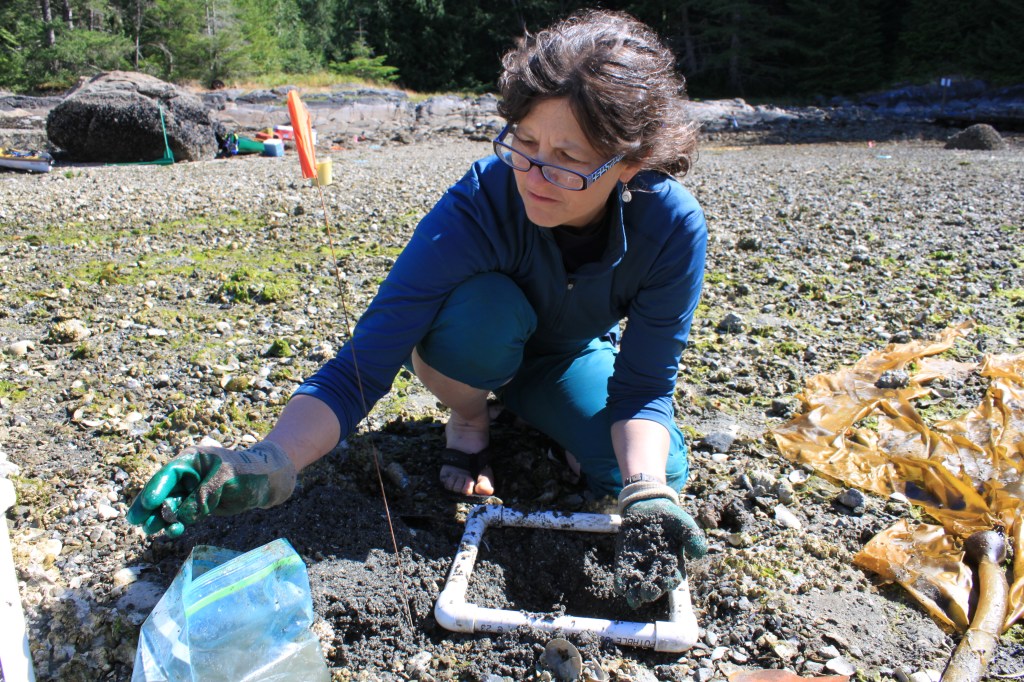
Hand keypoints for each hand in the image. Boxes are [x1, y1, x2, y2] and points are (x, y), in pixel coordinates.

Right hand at [127, 441, 296, 537]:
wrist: (267, 482)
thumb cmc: (249, 473)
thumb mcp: (227, 480)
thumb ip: (203, 496)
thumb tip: (181, 515)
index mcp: (192, 460)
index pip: (169, 474)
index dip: (157, 488)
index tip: (149, 503)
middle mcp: (187, 475)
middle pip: (162, 490)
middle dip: (148, 506)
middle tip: (134, 520)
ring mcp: (191, 491)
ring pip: (169, 505)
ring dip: (160, 517)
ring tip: (151, 530)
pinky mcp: (198, 505)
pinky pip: (181, 515)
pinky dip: (175, 523)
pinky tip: (172, 531)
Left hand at [614, 490, 706, 608]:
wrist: (648, 505)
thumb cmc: (670, 517)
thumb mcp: (684, 523)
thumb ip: (693, 536)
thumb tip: (699, 553)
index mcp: (672, 563)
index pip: (672, 577)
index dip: (669, 581)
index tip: (666, 582)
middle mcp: (656, 568)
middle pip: (654, 586)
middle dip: (651, 591)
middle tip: (647, 592)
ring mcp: (640, 565)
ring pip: (637, 585)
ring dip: (635, 593)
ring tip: (633, 597)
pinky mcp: (625, 559)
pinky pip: (623, 574)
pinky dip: (621, 581)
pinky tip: (620, 586)